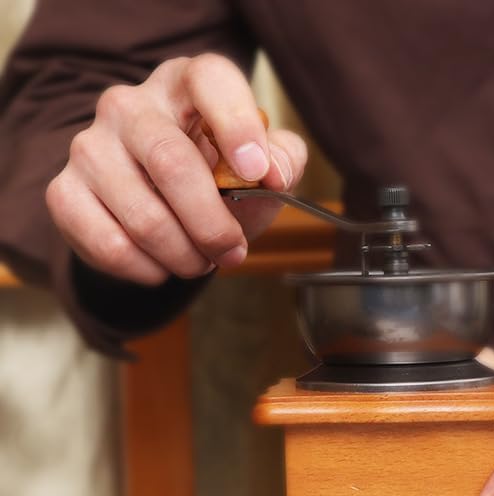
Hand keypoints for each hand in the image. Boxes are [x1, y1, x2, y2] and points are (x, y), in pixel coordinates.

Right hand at [46, 54, 307, 284]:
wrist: (161, 214)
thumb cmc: (217, 181)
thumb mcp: (261, 167)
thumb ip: (282, 160)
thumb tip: (271, 173)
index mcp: (185, 86)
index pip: (210, 80)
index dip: (237, 125)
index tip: (258, 174)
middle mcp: (129, 106)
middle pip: (171, 163)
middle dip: (212, 225)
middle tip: (232, 252)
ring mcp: (90, 147)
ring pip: (144, 217)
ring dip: (185, 256)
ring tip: (199, 260)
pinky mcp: (65, 193)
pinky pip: (111, 246)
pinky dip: (149, 270)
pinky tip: (163, 266)